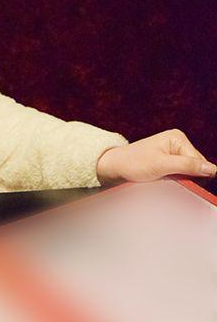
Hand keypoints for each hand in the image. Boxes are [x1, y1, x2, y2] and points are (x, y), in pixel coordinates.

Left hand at [96, 129, 216, 185]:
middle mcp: (177, 144)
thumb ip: (187, 166)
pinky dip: (174, 182)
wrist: (113, 168)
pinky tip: (163, 183)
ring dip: (179, 182)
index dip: (192, 175)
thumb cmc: (133, 164)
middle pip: (195, 168)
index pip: (198, 161)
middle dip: (186, 178)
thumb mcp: (161, 165)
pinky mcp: (167, 164)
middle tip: (168, 181)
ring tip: (163, 181)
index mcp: (177, 138)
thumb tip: (212, 169)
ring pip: (188, 174)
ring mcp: (172, 154)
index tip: (177, 182)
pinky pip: (179, 177)